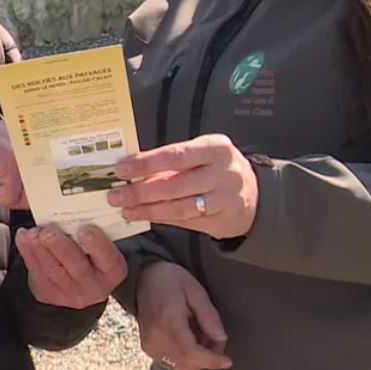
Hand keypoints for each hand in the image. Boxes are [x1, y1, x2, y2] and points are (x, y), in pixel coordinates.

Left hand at [15, 224, 126, 308]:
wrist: (77, 283)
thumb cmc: (90, 254)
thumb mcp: (101, 245)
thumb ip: (93, 230)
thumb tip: (77, 207)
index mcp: (111, 271)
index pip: (108, 259)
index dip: (97, 245)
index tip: (85, 229)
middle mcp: (93, 286)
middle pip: (77, 267)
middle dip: (60, 247)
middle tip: (49, 232)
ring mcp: (70, 294)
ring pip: (53, 271)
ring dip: (40, 249)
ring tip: (32, 233)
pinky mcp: (49, 294)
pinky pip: (36, 273)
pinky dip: (28, 253)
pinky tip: (24, 238)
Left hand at [107, 134, 258, 239]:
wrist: (255, 195)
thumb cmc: (218, 168)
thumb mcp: (202, 154)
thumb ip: (173, 162)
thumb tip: (133, 170)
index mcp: (216, 148)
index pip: (175, 155)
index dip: (145, 163)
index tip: (121, 168)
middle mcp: (223, 173)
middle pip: (174, 185)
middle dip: (140, 191)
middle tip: (116, 196)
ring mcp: (224, 199)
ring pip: (178, 207)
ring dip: (148, 210)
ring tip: (125, 209)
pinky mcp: (221, 220)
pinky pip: (185, 221)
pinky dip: (162, 219)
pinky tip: (145, 216)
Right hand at [136, 261, 231, 369]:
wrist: (142, 278)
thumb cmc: (170, 279)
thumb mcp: (195, 290)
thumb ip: (208, 315)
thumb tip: (222, 338)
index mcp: (167, 321)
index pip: (191, 353)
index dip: (211, 360)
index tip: (227, 361)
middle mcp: (155, 338)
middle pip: (187, 364)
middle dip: (207, 359)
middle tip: (216, 341)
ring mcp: (149, 345)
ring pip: (180, 368)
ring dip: (197, 360)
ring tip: (201, 338)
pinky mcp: (147, 348)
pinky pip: (171, 364)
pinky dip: (185, 359)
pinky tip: (189, 341)